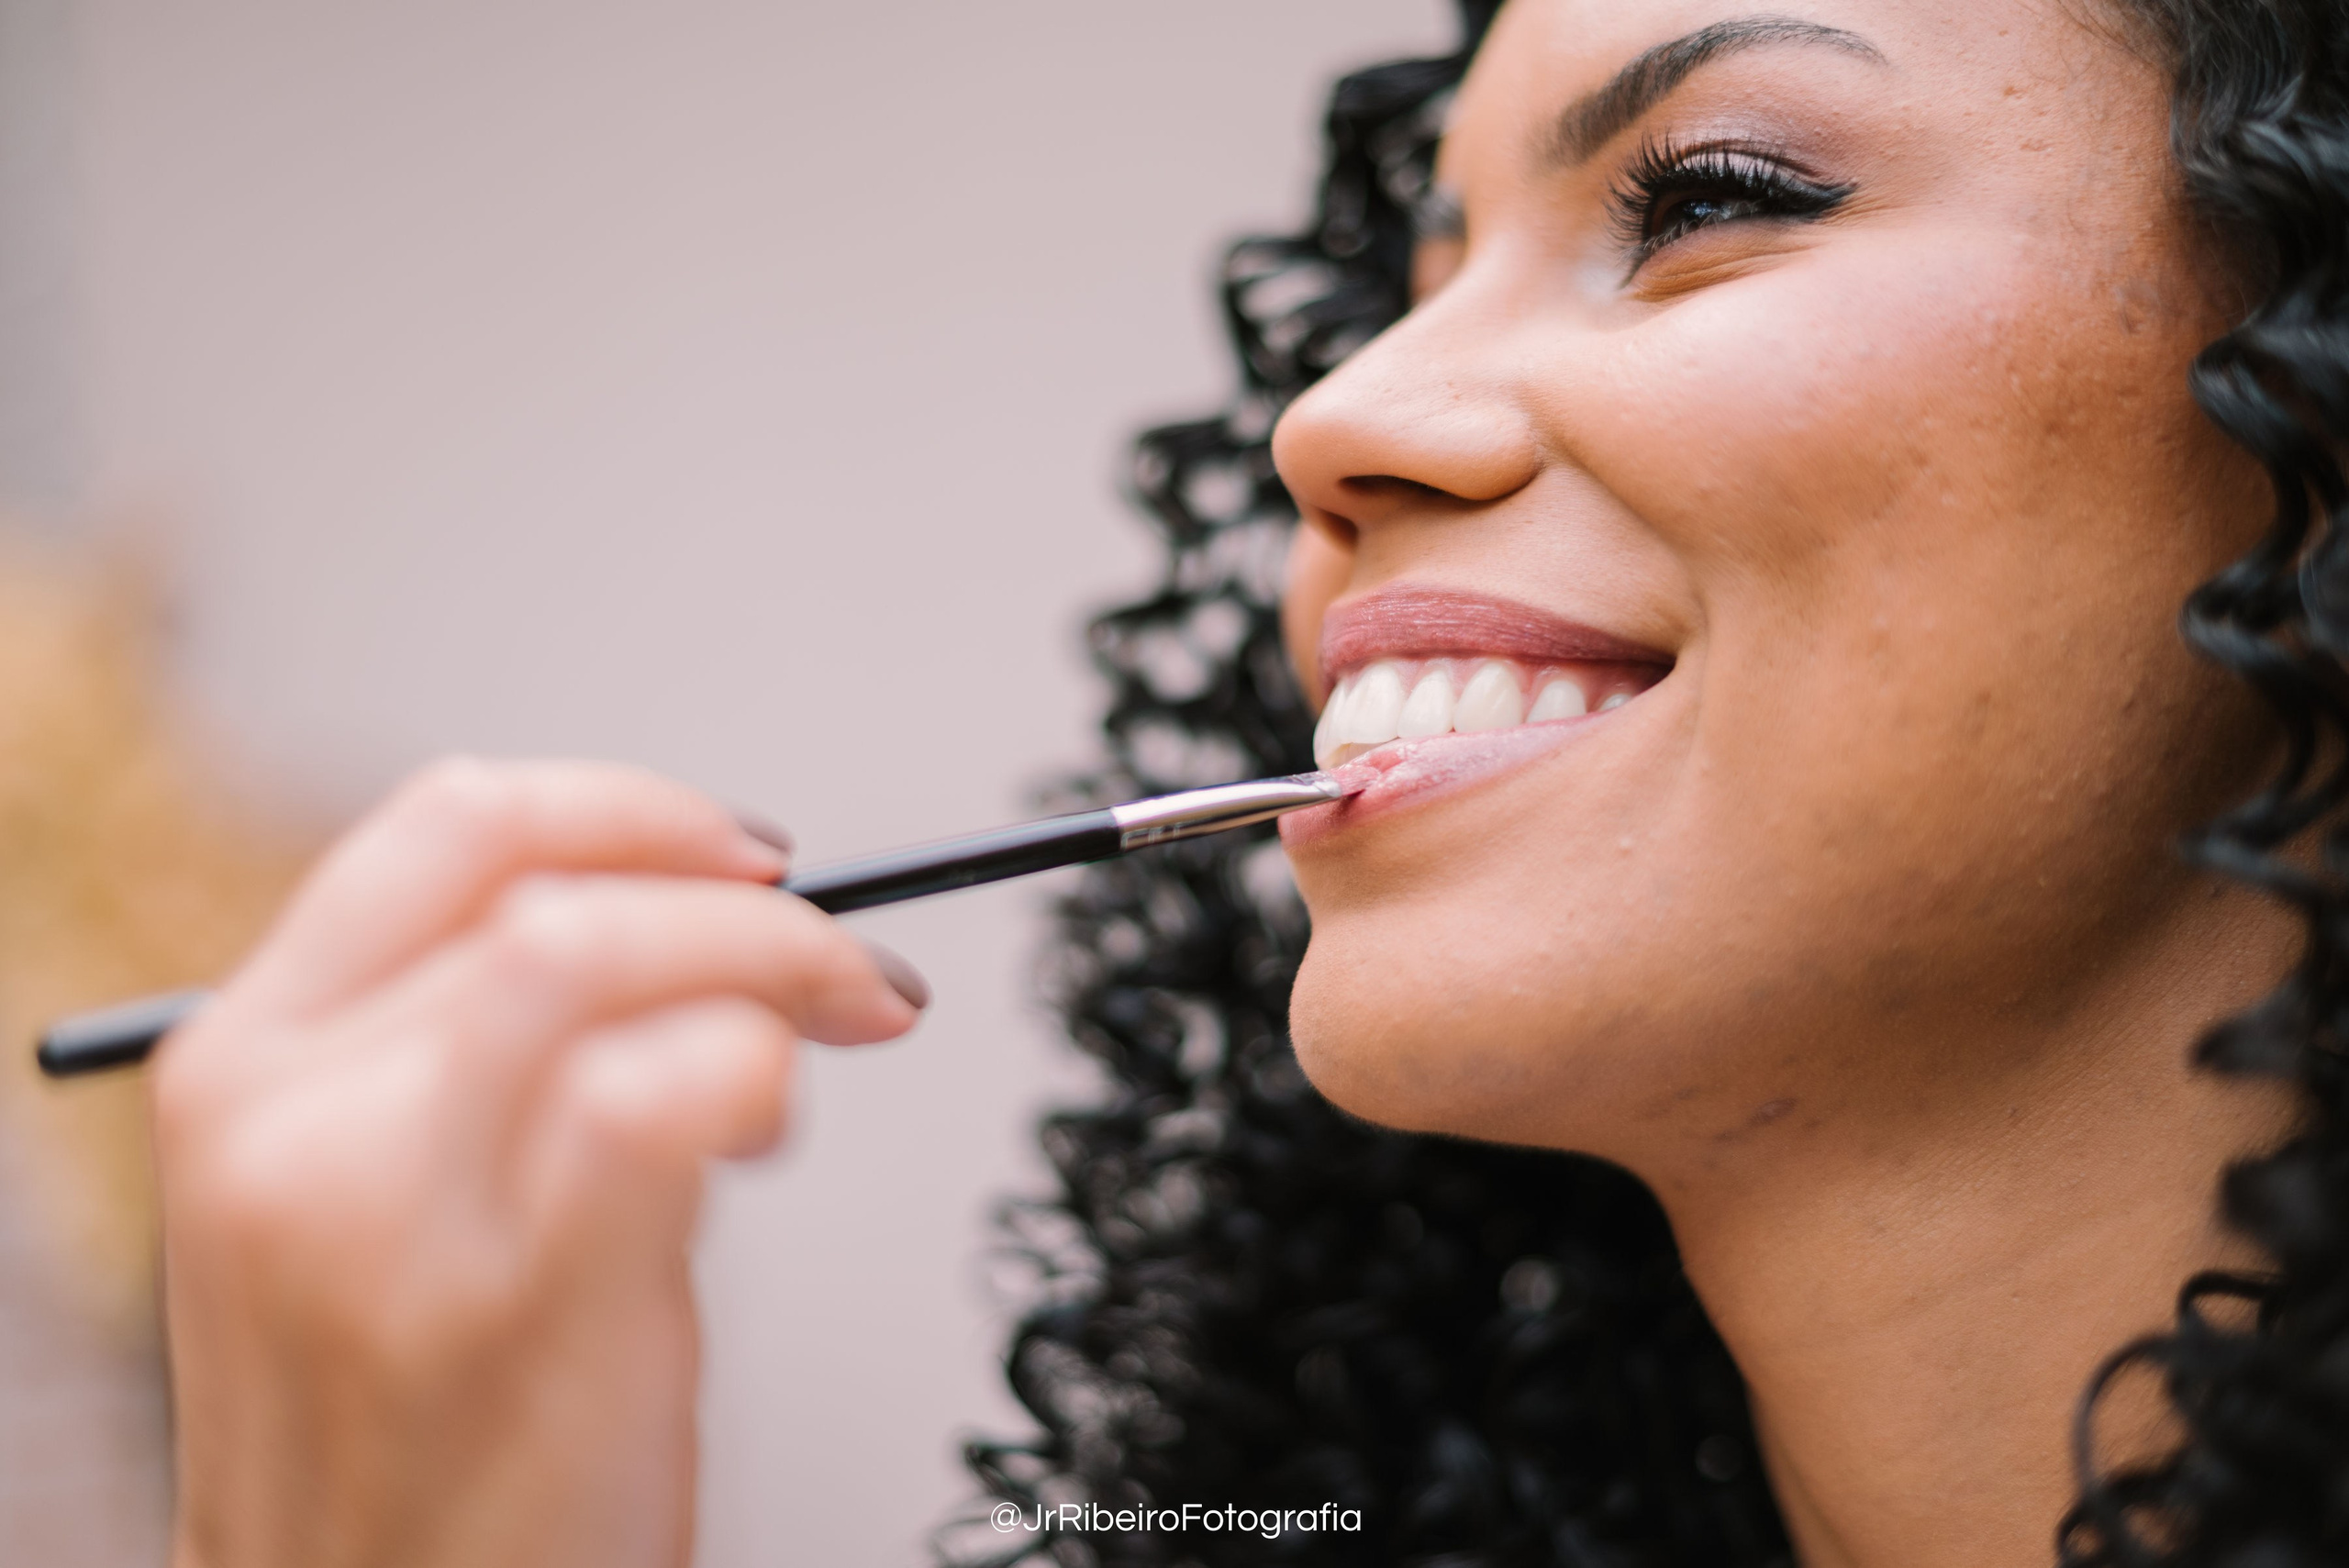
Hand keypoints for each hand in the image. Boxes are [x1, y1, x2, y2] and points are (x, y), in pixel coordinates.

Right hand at [153, 758, 923, 1567]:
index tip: (734, 849)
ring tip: (830, 1032)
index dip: (624, 812)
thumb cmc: (402, 1438)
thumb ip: (477, 1056)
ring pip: (606, 957)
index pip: (445, 833)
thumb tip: (688, 934)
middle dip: (744, 902)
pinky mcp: (517, 1295)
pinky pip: (676, 1087)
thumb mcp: (369, 1205)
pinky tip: (764, 1140)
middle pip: (550, 892)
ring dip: (772, 966)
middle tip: (838, 956)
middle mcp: (290, 1121)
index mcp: (241, 1067)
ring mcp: (390, 1208)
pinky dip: (762, 1076)